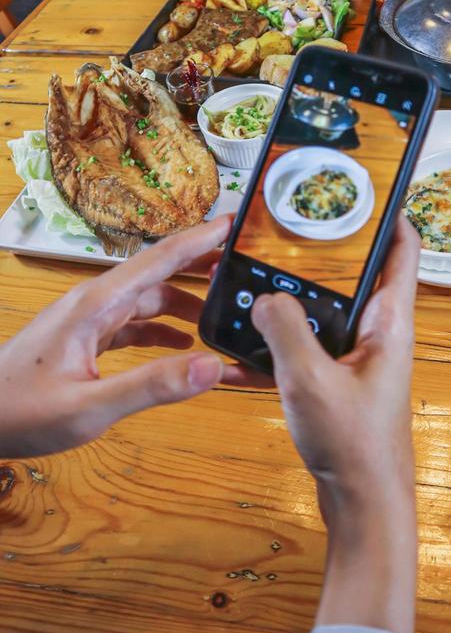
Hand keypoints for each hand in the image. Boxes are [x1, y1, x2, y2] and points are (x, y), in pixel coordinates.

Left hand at [0, 215, 231, 459]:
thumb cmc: (21, 411)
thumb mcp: (90, 406)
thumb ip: (151, 386)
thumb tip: (212, 366)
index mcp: (98, 304)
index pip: (159, 259)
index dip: (200, 238)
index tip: (235, 222)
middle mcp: (97, 303)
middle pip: (160, 274)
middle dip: (203, 267)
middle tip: (247, 266)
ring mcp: (90, 321)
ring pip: (150, 300)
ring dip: (187, 304)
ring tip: (226, 313)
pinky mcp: (87, 341)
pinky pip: (135, 325)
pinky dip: (164, 330)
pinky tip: (185, 345)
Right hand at [222, 216, 420, 632]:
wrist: (363, 504)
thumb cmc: (355, 445)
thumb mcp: (311, 380)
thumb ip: (284, 331)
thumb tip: (266, 299)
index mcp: (389, 323)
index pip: (403, 252)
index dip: (392, 216)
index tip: (371, 187)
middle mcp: (378, 335)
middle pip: (354, 278)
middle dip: (321, 256)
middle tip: (287, 233)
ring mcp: (357, 359)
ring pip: (324, 314)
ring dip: (291, 304)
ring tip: (252, 288)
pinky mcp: (337, 383)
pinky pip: (306, 352)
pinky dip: (278, 349)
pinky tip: (240, 355)